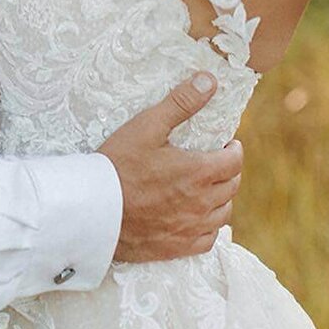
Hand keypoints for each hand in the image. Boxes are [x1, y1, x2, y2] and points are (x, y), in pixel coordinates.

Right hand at [98, 72, 242, 262]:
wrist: (94, 211)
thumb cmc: (118, 165)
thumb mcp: (147, 126)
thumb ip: (181, 103)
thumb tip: (209, 81)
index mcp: (198, 172)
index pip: (234, 161)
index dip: (234, 150)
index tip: (227, 144)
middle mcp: (201, 203)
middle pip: (231, 187)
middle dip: (228, 171)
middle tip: (216, 162)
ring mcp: (190, 228)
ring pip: (222, 214)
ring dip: (221, 198)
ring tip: (208, 188)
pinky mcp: (177, 247)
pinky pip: (208, 240)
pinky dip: (208, 227)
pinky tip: (197, 218)